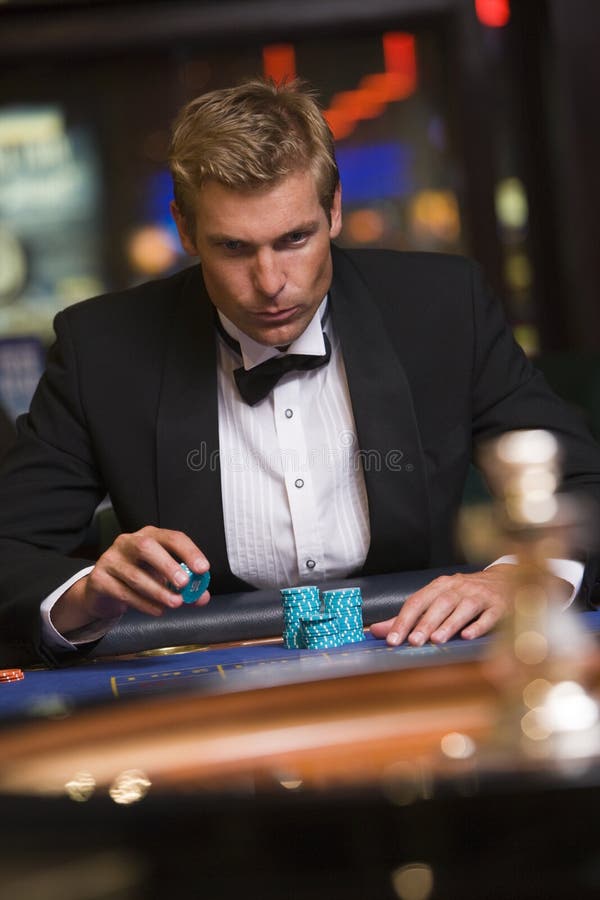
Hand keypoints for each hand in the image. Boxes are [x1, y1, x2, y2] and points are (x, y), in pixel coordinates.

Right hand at [52, 526, 209, 633]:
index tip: (203, 569)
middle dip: (168, 565)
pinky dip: (143, 603)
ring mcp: (111, 559)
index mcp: (150, 536)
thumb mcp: (163, 578)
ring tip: (174, 603)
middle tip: (184, 583)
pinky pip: (123, 592)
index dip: (189, 552)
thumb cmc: (139, 577)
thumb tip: (201, 597)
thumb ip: (184, 587)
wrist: (103, 589)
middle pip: (146, 547)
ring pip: (135, 574)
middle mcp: (128, 542)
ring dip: (158, 591)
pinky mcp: (99, 578)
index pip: (172, 537)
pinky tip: (157, 610)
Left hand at [369, 565, 571, 646]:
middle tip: (413, 642)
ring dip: (448, 624)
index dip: (403, 620)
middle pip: (439, 604)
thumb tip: (376, 631)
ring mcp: (479, 596)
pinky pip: (488, 615)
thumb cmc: (464, 594)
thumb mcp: (436, 600)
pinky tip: (467, 636)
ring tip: (436, 640)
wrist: (505, 581)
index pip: (417, 601)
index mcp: (439, 586)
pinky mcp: (498, 605)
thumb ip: (408, 617)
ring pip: (462, 608)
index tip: (392, 639)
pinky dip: (478, 625)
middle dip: (425, 623)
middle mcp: (458, 588)